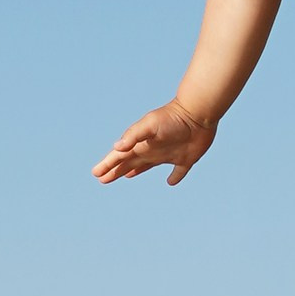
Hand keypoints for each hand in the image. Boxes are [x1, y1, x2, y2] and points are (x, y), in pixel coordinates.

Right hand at [92, 100, 217, 187]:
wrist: (197, 113)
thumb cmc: (172, 118)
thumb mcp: (150, 125)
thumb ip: (134, 135)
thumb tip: (117, 147)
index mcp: (141, 144)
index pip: (120, 157)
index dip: (108, 165)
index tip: (96, 173)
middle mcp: (152, 149)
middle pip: (129, 163)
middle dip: (115, 170)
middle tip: (103, 179)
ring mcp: (168, 154)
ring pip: (146, 166)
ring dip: (135, 171)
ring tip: (126, 176)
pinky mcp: (185, 159)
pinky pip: (178, 172)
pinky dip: (174, 178)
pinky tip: (170, 182)